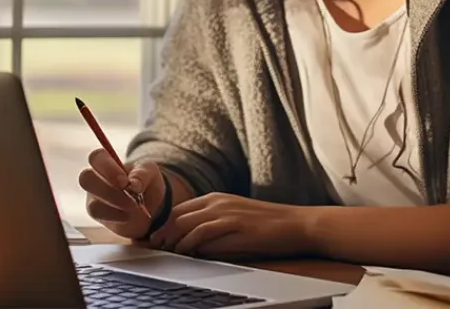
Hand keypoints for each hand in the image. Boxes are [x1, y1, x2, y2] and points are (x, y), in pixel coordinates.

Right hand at [78, 149, 165, 238]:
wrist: (150, 203)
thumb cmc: (145, 181)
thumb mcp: (150, 171)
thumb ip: (142, 174)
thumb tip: (134, 184)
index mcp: (106, 162)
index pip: (96, 158)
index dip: (107, 168)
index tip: (125, 181)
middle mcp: (96, 178)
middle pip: (85, 179)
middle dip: (106, 189)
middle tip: (129, 194)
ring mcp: (94, 198)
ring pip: (91, 203)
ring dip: (114, 206)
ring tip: (133, 205)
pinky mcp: (97, 214)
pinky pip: (98, 216)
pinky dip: (115, 216)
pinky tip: (128, 216)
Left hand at [147, 193, 311, 260]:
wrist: (296, 224)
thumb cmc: (267, 227)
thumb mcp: (235, 221)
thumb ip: (213, 227)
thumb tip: (192, 243)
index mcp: (215, 199)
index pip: (180, 210)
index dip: (164, 225)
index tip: (155, 239)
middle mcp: (216, 202)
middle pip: (177, 216)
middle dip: (162, 232)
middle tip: (154, 247)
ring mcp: (225, 212)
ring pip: (186, 223)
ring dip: (172, 239)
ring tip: (166, 251)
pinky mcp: (234, 224)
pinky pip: (203, 232)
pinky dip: (190, 242)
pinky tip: (186, 251)